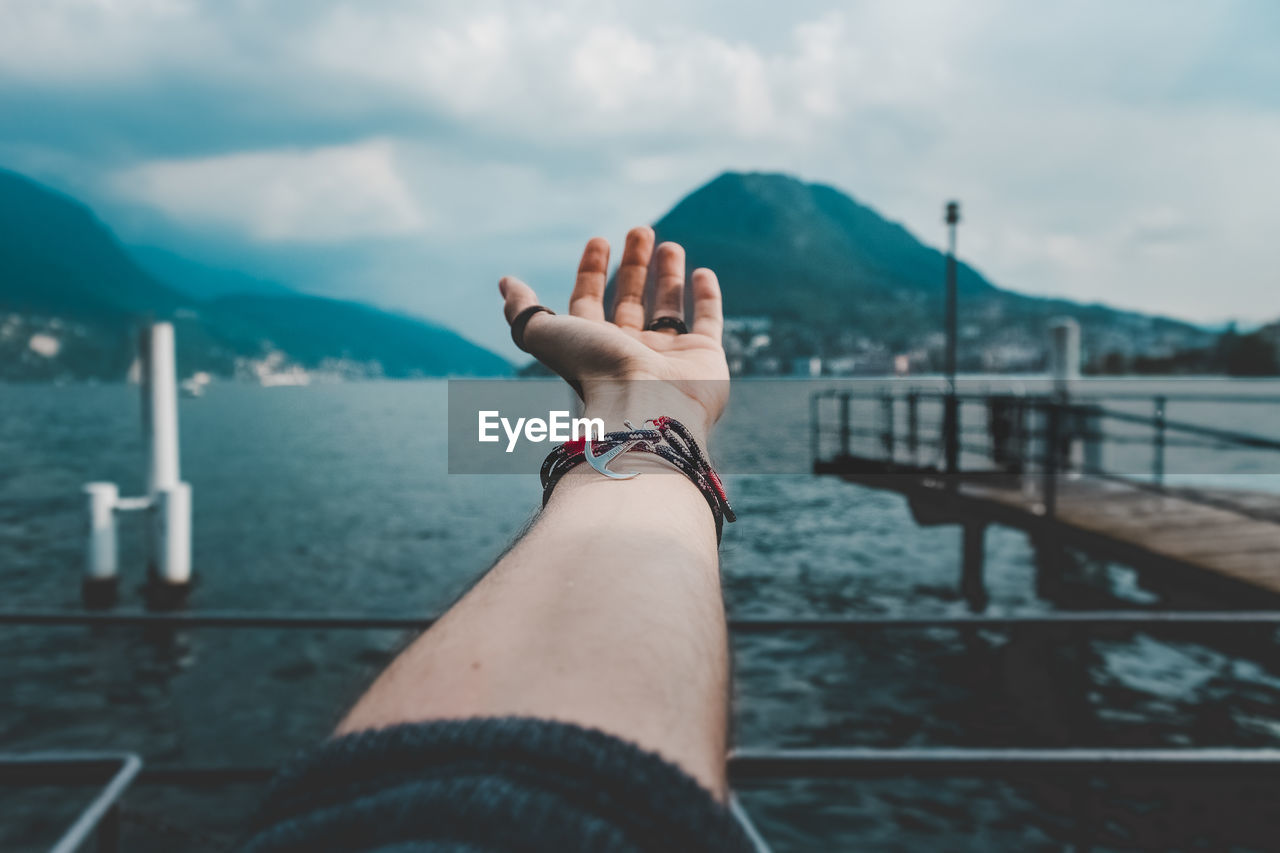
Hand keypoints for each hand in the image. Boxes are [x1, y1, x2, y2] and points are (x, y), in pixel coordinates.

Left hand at [500, 227, 728, 438]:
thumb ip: (523, 310)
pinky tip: (701, 272)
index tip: (599, 240)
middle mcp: (631, 351)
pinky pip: (708, 320)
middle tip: (640, 229)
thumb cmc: (595, 369)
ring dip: (667, 275)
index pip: (589, 302)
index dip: (591, 271)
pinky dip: (706, 296)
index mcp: (594, 346)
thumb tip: (506, 283)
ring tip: (669, 245)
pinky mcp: (705, 356)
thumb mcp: (546, 333)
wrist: (647, 405)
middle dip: (633, 264)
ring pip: (667, 307)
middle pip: (630, 300)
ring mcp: (670, 355)